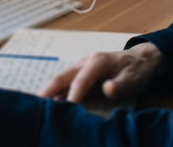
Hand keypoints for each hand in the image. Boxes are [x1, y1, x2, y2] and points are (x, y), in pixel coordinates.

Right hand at [38, 42, 166, 103]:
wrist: (140, 59)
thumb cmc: (136, 70)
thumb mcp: (133, 79)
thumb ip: (120, 85)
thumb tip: (108, 89)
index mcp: (98, 61)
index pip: (80, 80)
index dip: (71, 97)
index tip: (63, 113)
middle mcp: (86, 62)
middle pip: (61, 77)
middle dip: (46, 93)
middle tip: (31, 109)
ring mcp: (81, 67)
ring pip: (60, 81)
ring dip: (46, 95)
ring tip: (33, 112)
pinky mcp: (80, 75)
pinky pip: (64, 85)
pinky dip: (53, 96)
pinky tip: (46, 109)